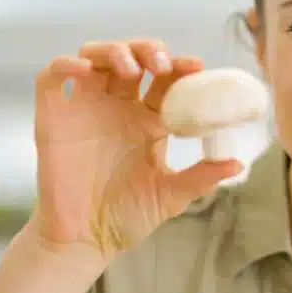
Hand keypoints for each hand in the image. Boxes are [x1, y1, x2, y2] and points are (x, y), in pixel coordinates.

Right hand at [29, 39, 240, 262]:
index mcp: (149, 121)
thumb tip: (238, 162)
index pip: (166, 81)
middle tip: (163, 64)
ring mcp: (86, 109)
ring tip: (131, 67)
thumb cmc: (128, 218)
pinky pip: (53, 78)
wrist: (85, 241)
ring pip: (96, 57)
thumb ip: (202, 177)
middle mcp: (119, 108)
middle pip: (133, 59)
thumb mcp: (171, 196)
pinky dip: (66, 64)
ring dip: (114, 51)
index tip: (196, 67)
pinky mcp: (54, 116)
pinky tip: (85, 70)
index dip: (180, 68)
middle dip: (149, 51)